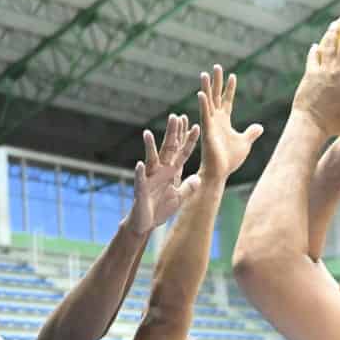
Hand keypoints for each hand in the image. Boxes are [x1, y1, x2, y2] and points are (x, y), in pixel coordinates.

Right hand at [126, 113, 201, 233]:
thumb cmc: (161, 209)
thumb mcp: (179, 198)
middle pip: (167, 149)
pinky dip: (140, 173)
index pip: (182, 153)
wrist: (146, 223)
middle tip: (175, 116)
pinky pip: (140, 180)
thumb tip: (199, 178)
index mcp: (171, 172)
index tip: (195, 127)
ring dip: (149, 147)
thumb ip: (188, 188)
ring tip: (147, 134)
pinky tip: (139, 165)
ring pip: (150, 160)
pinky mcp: (141, 190)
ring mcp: (149, 179)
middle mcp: (160, 171)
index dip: (188, 141)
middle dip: (171, 134)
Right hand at [197, 64, 263, 181]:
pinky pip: (205, 115)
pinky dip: (203, 104)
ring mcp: (211, 125)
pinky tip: (201, 93)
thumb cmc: (230, 160)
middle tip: (216, 67)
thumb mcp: (245, 143)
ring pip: (208, 102)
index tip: (232, 75)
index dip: (229, 88)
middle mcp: (216, 120)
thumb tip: (260, 127)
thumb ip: (251, 133)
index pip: (227, 101)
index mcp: (224, 122)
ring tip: (205, 74)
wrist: (220, 173)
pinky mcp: (207, 131)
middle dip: (216, 82)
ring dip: (207, 88)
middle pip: (216, 96)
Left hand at [292, 19, 339, 136]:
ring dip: (332, 34)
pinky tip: (315, 46)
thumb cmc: (335, 123)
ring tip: (335, 25)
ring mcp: (322, 71)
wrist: (310, 124)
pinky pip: (312, 58)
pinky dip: (314, 51)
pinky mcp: (309, 74)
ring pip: (328, 46)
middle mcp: (337, 71)